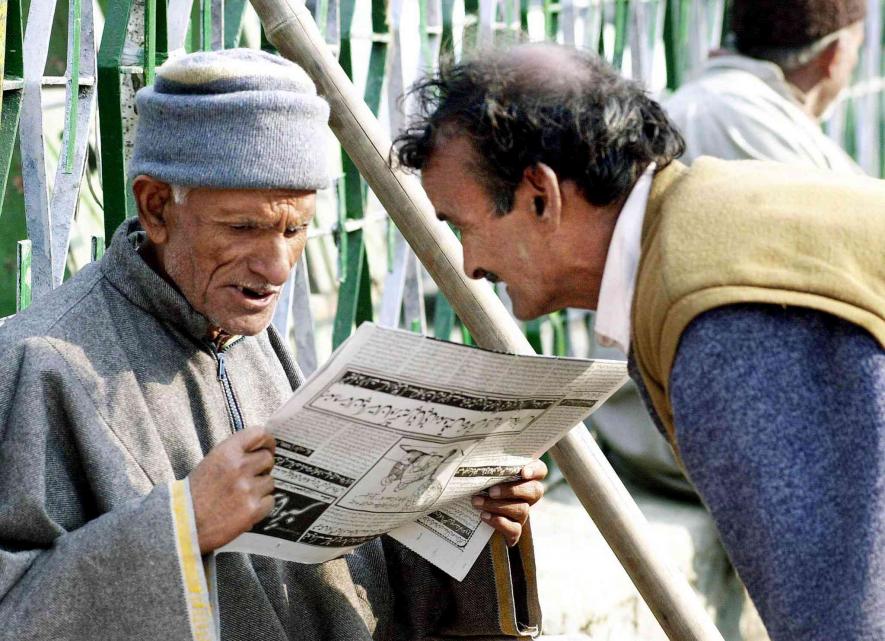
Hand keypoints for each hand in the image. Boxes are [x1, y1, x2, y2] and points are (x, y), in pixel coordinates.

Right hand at [188, 426, 276, 553]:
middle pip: (268, 459)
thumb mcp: (211, 462)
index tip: (268, 448)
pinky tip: (244, 509)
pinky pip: (270, 501)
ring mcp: (247, 488)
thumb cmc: (195, 494)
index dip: (268, 442)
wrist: (183, 524)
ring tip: (241, 497)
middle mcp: (239, 467)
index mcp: (227, 452)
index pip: (259, 434)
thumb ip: (235, 453)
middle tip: (251, 477)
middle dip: (263, 468)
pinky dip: (261, 506)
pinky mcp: (253, 509)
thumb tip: (259, 450)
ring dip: (260, 489)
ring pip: (270, 482)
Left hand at [472, 460, 546, 546]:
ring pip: (521, 509)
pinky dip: (499, 523)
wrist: (471, 518)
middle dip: (512, 490)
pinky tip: (484, 516)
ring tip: (477, 502)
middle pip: (534, 491)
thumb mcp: (485, 474)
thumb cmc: (480, 486)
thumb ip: (490, 466)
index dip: (535, 470)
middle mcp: (528, 495)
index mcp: (526, 477)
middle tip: (491, 491)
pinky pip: (514, 529)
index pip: (540, 470)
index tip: (523, 472)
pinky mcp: (514, 531)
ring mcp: (522, 514)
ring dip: (497, 506)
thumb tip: (478, 454)